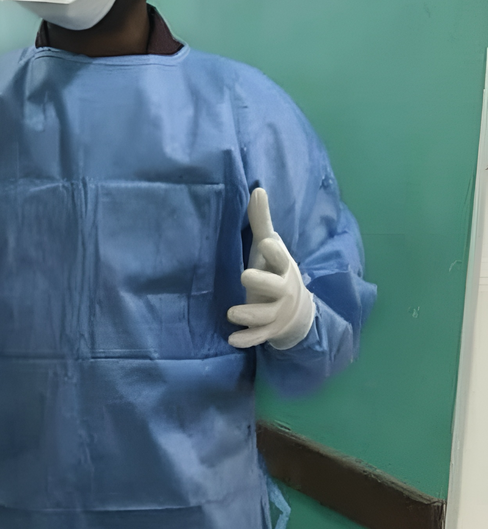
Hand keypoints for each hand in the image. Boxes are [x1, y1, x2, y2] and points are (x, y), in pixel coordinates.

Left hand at [227, 188, 314, 349]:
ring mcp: (277, 313)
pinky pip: (259, 337)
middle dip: (262, 283)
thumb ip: (261, 222)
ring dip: (249, 314)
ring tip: (231, 313)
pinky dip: (247, 339)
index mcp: (283, 268)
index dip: (276, 252)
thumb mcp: (270, 249)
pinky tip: (231, 340)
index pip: (282, 259)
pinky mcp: (269, 330)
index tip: (266, 242)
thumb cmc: (275, 272)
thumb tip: (257, 188)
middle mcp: (283, 291)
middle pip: (276, 288)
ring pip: (266, 316)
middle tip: (245, 277)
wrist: (297, 312)